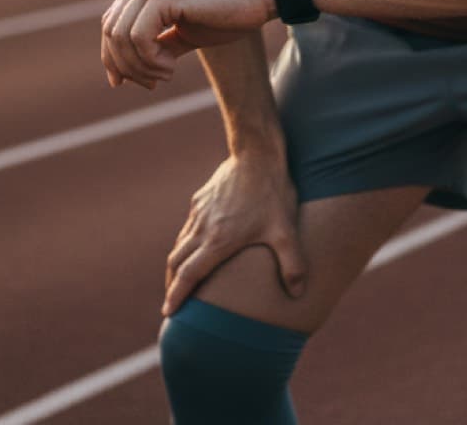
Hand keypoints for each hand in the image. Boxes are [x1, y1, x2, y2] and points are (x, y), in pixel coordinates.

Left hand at [100, 0, 274, 88]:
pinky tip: (170, 68)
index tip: (122, 83)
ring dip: (139, 66)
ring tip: (164, 75)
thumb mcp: (186, 32)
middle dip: (124, 65)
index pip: (112, 21)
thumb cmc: (229, 12)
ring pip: (121, 35)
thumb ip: (158, 44)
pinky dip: (150, 60)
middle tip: (150, 84)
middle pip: (111, 30)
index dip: (112, 56)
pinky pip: (138, 36)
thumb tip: (128, 73)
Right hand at [164, 153, 306, 315]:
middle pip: (177, 262)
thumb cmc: (272, 193)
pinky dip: (186, 243)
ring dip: (177, 264)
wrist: (256, 153)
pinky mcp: (201, 199)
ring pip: (180, 243)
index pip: (189, 275)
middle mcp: (202, 228)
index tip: (167, 312)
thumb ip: (293, 264)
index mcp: (217, 241)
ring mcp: (199, 212)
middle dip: (172, 284)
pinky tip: (196, 246)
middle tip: (172, 302)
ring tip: (181, 279)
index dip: (177, 295)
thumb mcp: (286, 231)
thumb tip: (299, 294)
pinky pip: (188, 227)